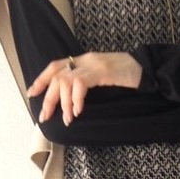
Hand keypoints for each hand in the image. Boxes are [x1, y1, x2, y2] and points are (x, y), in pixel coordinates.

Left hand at [27, 50, 141, 124]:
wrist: (147, 69)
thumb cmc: (127, 77)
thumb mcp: (102, 79)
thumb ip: (86, 84)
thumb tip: (71, 102)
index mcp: (83, 61)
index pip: (55, 66)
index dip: (41, 79)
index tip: (32, 93)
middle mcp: (85, 60)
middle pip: (57, 76)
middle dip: (49, 98)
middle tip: (46, 116)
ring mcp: (93, 64)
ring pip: (66, 81)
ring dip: (63, 103)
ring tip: (68, 119)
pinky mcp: (102, 70)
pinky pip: (81, 83)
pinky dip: (76, 99)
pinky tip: (78, 110)